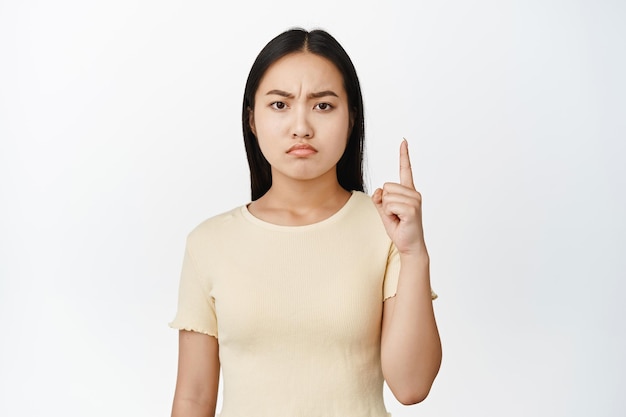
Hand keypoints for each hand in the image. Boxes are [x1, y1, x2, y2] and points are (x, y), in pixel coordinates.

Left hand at [372, 139, 426, 256]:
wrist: (409, 245)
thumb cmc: (399, 228)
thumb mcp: (384, 212)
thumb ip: (380, 199)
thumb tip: (379, 190)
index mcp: (409, 192)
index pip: (405, 170)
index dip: (404, 155)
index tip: (403, 141)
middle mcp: (414, 193)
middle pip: (386, 186)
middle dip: (385, 202)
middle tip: (395, 215)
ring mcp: (414, 201)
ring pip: (387, 196)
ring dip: (388, 209)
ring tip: (398, 219)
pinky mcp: (412, 209)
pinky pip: (390, 204)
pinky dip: (390, 214)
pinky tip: (400, 221)